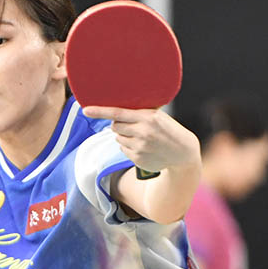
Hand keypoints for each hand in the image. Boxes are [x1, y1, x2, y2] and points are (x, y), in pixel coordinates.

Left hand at [83, 106, 199, 172]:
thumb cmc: (167, 130)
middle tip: (133, 126)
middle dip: (119, 125)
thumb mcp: (158, 117)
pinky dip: (128, 147)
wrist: (182, 152)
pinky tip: (143, 147)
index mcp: (148, 117)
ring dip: (125, 137)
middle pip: (114, 126)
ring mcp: (140, 146)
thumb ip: (139, 113)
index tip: (85, 110)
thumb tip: (116, 111)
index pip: (118, 113)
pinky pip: (122, 149)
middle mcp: (143, 132)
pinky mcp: (137, 158)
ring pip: (118, 138)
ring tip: (142, 138)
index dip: (100, 111)